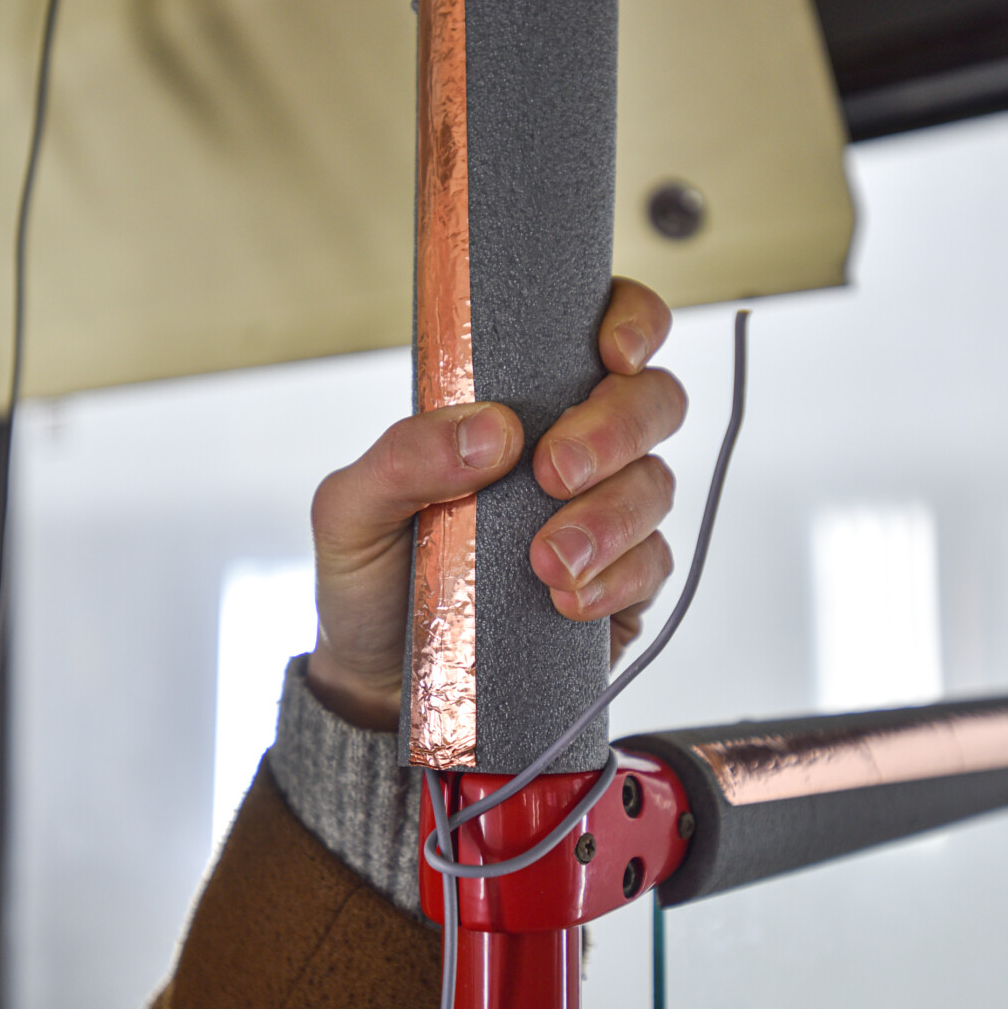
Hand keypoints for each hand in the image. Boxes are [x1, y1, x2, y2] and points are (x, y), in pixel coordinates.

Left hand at [306, 278, 686, 730]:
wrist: (380, 687)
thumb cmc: (371, 578)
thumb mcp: (351, 513)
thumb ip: (403, 460)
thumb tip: (492, 433)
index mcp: (515, 402)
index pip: (598, 328)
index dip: (629, 322)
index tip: (610, 353)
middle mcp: (573, 446)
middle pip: (651, 399)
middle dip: (615, 428)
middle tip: (556, 472)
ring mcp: (604, 515)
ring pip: (656, 483)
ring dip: (611, 516)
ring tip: (547, 562)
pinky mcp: (620, 585)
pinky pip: (654, 564)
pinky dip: (617, 579)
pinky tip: (566, 601)